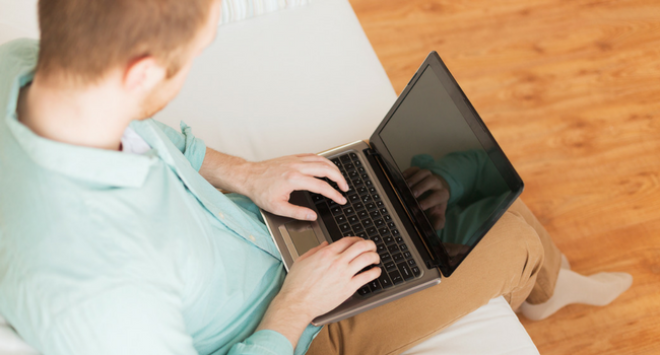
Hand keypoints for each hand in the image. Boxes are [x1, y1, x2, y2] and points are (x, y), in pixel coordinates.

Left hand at [243, 154, 348, 220]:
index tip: (341, 199)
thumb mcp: (277, 207)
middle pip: (326, 169)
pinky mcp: (292, 157)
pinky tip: (326, 167)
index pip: (322, 186)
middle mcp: (297, 167)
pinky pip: (312, 156)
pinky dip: (323, 161)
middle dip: (339, 178)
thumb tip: (312, 216)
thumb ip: (297, 213)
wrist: (248, 176)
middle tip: (345, 187)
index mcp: (294, 179)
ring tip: (339, 178)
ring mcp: (295, 160)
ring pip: (321, 160)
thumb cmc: (260, 191)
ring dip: (333, 168)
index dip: (334, 194)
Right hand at [256, 237, 380, 345]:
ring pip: (367, 258)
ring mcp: (344, 274)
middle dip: (370, 244)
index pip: (347, 240)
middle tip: (372, 247)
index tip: (359, 242)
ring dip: (374, 256)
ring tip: (376, 258)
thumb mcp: (301, 260)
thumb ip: (314, 250)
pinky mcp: (349, 288)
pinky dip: (375, 272)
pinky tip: (376, 272)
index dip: (356, 239)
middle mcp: (337, 261)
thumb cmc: (296, 285)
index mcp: (326, 253)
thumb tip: (325, 244)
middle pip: (361, 246)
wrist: (297, 303)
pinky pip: (367, 276)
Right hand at [403, 167, 449, 229]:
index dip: (430, 200)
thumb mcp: (438, 214)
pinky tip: (402, 178)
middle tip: (412, 194)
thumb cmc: (435, 205)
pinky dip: (408, 172)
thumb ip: (438, 221)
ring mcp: (427, 175)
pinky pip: (415, 168)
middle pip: (432, 180)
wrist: (434, 191)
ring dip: (415, 179)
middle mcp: (436, 183)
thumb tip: (435, 226)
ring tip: (406, 186)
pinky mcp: (419, 171)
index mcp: (442, 194)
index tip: (420, 206)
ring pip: (424, 172)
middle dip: (422, 187)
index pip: (439, 196)